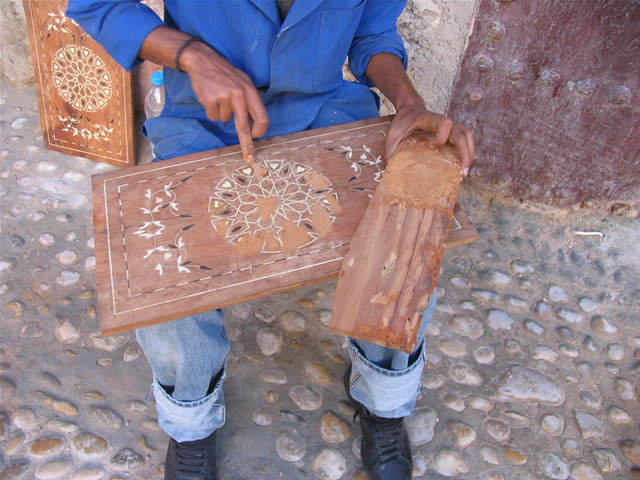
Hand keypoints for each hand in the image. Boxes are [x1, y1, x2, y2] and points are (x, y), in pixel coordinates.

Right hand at [180, 41, 268, 160]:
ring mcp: (224, 97)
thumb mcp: (243, 82)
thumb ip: (249, 100)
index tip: (258, 137)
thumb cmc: (225, 74)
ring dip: (221, 112)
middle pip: (244, 125)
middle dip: (246, 143)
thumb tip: (253, 123)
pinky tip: (210, 97)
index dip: (260, 129)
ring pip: (225, 119)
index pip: (261, 115)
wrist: (203, 60)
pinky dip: (211, 110)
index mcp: (250, 91)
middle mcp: (239, 94)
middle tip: (249, 157)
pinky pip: (213, 116)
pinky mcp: (210, 100)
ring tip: (218, 96)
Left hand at [385, 102, 474, 176]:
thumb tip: (390, 172)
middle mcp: (443, 121)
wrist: (409, 108)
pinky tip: (462, 165)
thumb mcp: (392, 135)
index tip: (431, 146)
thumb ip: (389, 151)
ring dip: (470, 153)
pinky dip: (467, 151)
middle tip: (463, 172)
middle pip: (462, 133)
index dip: (441, 136)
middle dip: (465, 153)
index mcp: (429, 119)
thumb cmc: (401, 122)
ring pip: (468, 135)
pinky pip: (465, 139)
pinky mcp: (452, 131)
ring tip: (465, 171)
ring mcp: (450, 126)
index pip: (444, 123)